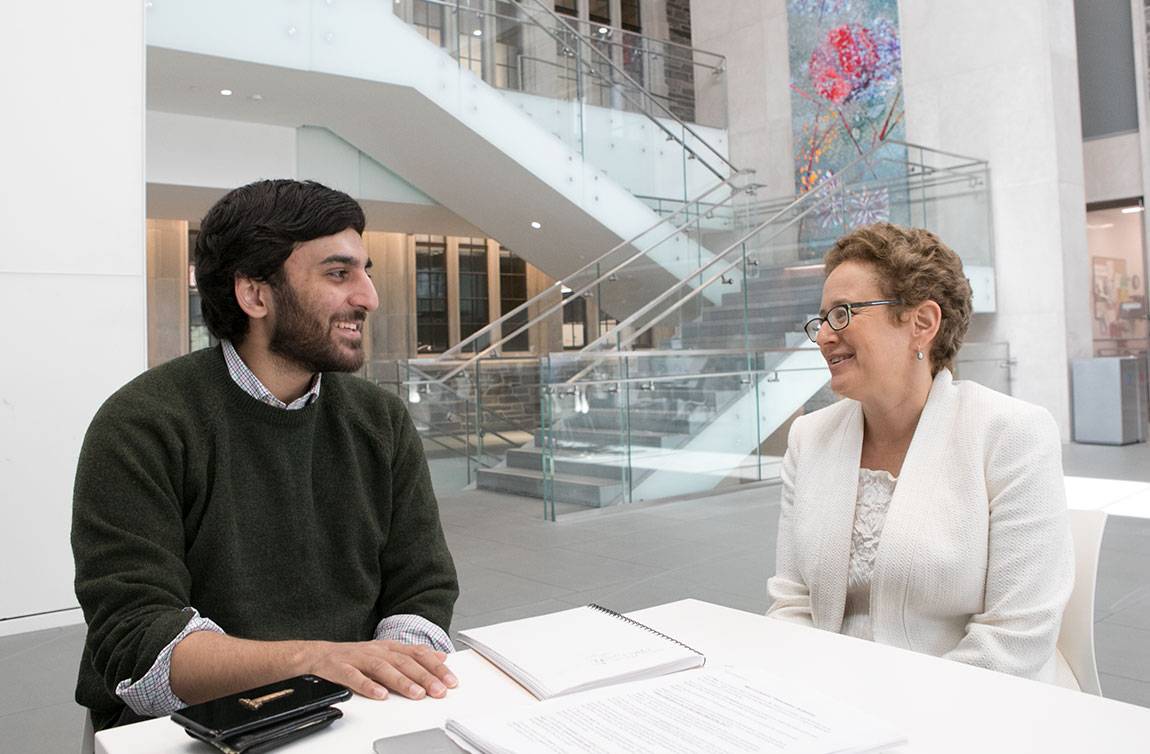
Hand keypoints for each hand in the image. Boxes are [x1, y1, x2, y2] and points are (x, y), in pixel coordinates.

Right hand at [302, 639, 458, 700]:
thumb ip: (414, 655)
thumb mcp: (387, 652)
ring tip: (417, 694)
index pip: (418, 654)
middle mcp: (377, 651)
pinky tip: (380, 695)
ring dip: (401, 682)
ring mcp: (359, 659)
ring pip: (383, 669)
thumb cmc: (355, 657)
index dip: (436, 667)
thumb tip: (441, 656)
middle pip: (404, 662)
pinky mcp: (341, 668)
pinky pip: (355, 677)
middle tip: (439, 690)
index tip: (451, 680)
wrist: (318, 655)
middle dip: (424, 677)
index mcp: (389, 647)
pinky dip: (368, 686)